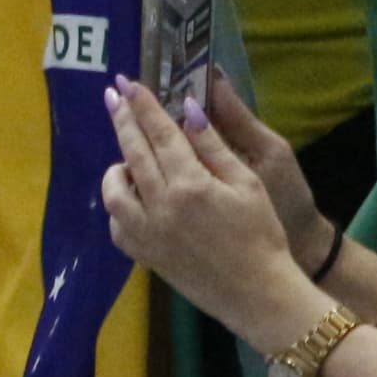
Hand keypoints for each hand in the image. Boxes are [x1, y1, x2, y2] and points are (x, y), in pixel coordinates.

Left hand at [102, 78, 326, 341]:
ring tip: (126, 157)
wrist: (258, 293)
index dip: (144, 106)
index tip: (128, 84)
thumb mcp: (247, 184)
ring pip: (114, 191)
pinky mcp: (142, 255)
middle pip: (133, 154)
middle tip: (113, 97)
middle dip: (123, 121)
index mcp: (190, 185)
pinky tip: (132, 196)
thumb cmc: (262, 234)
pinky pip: (117, 223)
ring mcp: (146, 233)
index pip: (160, 135)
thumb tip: (188, 109)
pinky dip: (119, 205)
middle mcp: (160, 206)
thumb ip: (213, 146)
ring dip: (116, 168)